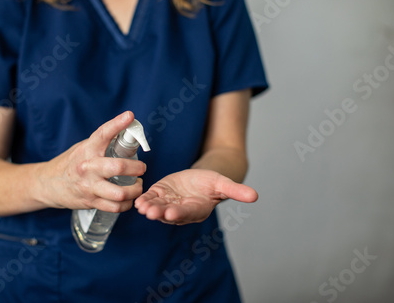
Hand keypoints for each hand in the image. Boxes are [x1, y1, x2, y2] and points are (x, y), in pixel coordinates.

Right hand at [35, 111, 146, 212]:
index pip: (102, 134)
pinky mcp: (91, 202)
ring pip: (120, 193)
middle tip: (142, 168)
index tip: (129, 116)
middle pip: (118, 167)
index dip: (117, 124)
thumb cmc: (72, 163)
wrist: (49, 184)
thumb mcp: (84, 147)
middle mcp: (88, 168)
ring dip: (135, 190)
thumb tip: (127, 130)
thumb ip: (103, 142)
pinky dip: (127, 204)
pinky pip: (115, 207)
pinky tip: (129, 198)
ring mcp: (89, 187)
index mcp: (87, 150)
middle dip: (136, 168)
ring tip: (138, 185)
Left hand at [135, 169, 257, 224]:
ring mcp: (168, 203)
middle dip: (160, 213)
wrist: (199, 178)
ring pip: (157, 208)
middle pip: (169, 213)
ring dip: (149, 208)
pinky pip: (150, 199)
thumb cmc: (211, 183)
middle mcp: (181, 210)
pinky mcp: (159, 195)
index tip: (171, 213)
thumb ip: (236, 191)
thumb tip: (255, 196)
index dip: (179, 213)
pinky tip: (137, 200)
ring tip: (142, 206)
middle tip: (151, 212)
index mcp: (197, 210)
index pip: (188, 213)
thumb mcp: (223, 184)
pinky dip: (144, 200)